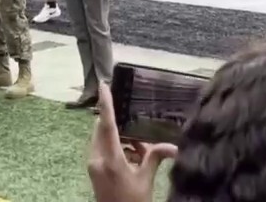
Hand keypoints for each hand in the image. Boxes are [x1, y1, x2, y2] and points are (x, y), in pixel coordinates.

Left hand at [87, 83, 176, 201]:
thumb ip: (155, 158)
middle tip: (135, 126)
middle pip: (102, 130)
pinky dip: (115, 146)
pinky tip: (132, 156)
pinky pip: (102, 148)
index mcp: (111, 160)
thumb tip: (173, 147)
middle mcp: (97, 159)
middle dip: (117, 123)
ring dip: (118, 137)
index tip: (103, 86)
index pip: (107, 125)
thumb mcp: (146, 180)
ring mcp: (93, 165)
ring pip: (102, 139)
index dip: (106, 104)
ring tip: (139, 148)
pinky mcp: (93, 170)